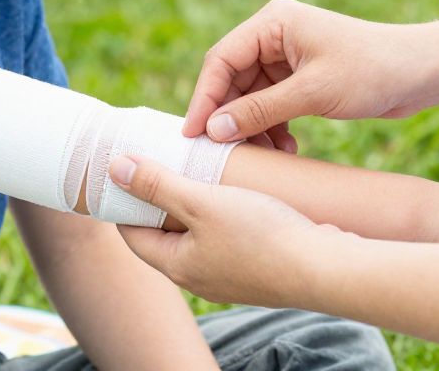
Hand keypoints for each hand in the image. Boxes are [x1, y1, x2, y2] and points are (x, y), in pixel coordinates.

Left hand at [108, 155, 343, 307]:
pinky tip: (236, 190)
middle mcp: (198, 277)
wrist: (325, 268)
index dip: (126, 200)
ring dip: (195, 203)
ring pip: (198, 234)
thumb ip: (158, 185)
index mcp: (177, 266)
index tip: (128, 168)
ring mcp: (228, 276)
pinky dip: (223, 212)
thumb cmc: (262, 236)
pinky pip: (226, 237)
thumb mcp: (202, 202)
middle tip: (163, 160)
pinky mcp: (255, 268)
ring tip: (200, 167)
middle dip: (161, 198)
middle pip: (164, 234)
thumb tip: (114, 169)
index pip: (132, 234)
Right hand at [183, 0, 438, 147]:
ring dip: (254, 127)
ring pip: (251, 95)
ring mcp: (288, 55)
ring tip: (267, 156)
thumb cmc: (372, 71)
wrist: (422, 73)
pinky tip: (287, 149)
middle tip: (223, 154)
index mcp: (274, 22)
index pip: (222, 59)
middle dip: (229, 117)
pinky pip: (272, 103)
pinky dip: (273, 126)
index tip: (193, 135)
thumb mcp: (312, 93)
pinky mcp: (302, 76)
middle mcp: (276, 34)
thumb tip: (214, 129)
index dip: (204, 98)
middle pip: (232, 78)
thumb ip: (260, 110)